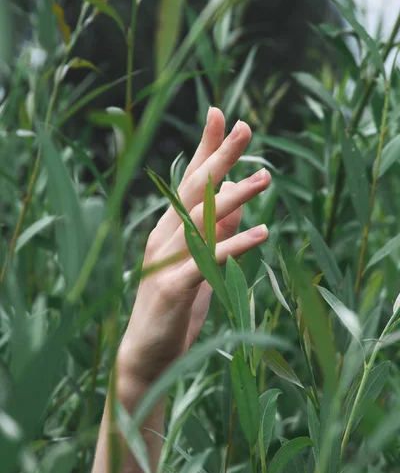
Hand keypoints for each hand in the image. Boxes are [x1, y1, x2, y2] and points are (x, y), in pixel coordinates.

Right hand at [117, 108, 270, 385]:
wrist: (146, 356)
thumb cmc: (173, 309)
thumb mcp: (200, 266)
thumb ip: (217, 233)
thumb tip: (239, 202)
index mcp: (169, 230)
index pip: (188, 182)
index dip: (205, 149)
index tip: (221, 115)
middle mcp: (163, 237)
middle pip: (193, 190)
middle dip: (219, 156)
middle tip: (245, 127)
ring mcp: (166, 261)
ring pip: (200, 219)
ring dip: (233, 196)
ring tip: (265, 177)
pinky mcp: (173, 287)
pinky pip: (208, 260)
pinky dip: (235, 245)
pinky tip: (261, 232)